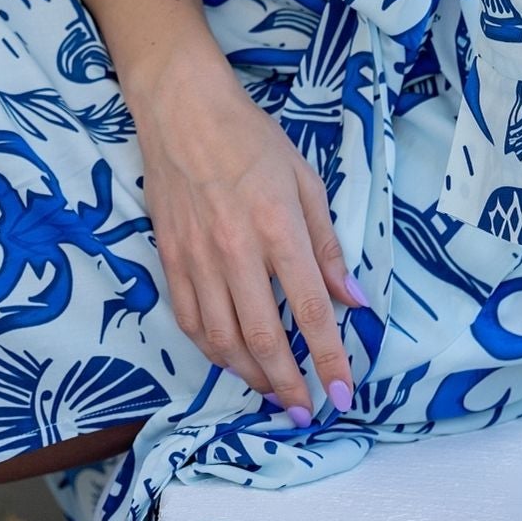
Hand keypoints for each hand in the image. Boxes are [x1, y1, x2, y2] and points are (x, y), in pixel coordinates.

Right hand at [129, 44, 364, 421]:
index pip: (309, 308)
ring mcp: (197, 258)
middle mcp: (236, 250)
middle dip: (288, 384)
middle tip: (305, 410)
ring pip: (222, 340)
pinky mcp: (169, 258)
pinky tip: (230, 358)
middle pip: (262, 337)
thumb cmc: (250, 138)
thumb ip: (327, 244)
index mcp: (278, 227)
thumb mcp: (305, 179)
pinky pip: (190, 321)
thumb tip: (352, 298)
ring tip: (272, 390)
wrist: (182, 110)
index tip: (342, 393)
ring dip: (250, 375)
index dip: (329, 357)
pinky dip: (212, 350)